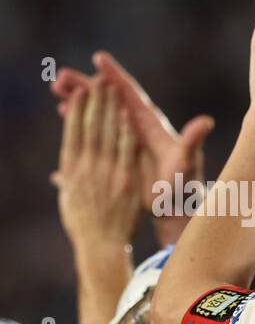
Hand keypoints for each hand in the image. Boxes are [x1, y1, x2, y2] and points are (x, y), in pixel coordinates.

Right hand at [51, 53, 214, 218]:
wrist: (176, 202)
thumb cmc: (184, 181)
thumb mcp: (187, 160)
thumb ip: (192, 140)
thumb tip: (207, 122)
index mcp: (150, 124)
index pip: (130, 93)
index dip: (115, 75)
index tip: (98, 57)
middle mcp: (136, 126)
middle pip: (108, 98)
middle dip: (86, 85)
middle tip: (61, 75)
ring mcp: (125, 136)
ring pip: (98, 111)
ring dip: (78, 99)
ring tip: (57, 87)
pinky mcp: (118, 148)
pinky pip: (95, 129)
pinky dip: (80, 119)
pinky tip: (63, 111)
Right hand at [53, 79, 140, 252]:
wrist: (101, 245)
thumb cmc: (85, 225)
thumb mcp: (72, 201)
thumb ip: (69, 183)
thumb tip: (59, 176)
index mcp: (71, 168)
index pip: (74, 131)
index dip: (76, 109)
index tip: (78, 90)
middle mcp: (85, 166)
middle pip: (88, 126)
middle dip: (92, 101)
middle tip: (94, 78)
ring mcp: (104, 172)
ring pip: (105, 133)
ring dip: (107, 108)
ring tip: (108, 86)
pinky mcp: (123, 179)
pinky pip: (124, 150)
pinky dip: (124, 130)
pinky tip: (126, 113)